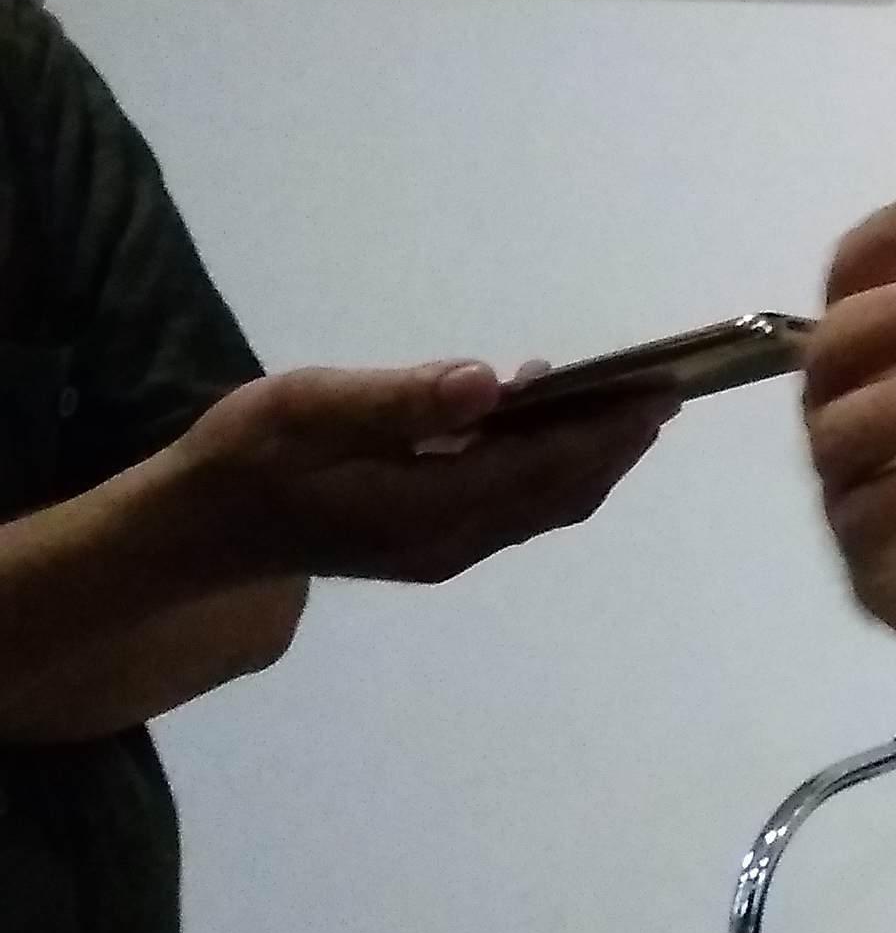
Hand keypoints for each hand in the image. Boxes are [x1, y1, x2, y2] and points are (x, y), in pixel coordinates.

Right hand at [163, 362, 673, 585]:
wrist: (193, 535)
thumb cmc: (240, 463)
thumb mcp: (302, 413)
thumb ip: (396, 400)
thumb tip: (487, 382)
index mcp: (424, 512)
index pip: (543, 469)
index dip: (606, 431)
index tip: (659, 391)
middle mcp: (449, 542)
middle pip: (560, 493)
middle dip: (616, 442)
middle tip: (666, 387)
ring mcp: (442, 550)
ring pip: (544, 503)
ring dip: (589, 454)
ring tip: (628, 396)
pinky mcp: (431, 543)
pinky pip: (514, 504)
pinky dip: (547, 463)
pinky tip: (544, 414)